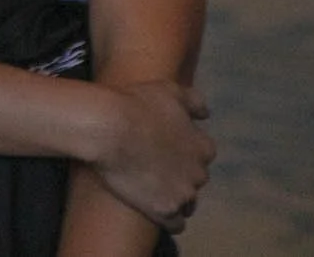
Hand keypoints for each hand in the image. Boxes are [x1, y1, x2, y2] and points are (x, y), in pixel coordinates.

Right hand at [89, 80, 214, 232]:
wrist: (107, 127)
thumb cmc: (135, 104)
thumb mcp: (168, 90)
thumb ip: (193, 101)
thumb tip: (205, 115)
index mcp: (203, 146)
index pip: (202, 154)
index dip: (183, 151)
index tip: (164, 148)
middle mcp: (199, 173)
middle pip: (194, 180)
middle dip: (179, 175)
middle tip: (151, 166)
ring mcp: (184, 194)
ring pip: (187, 204)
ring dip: (174, 198)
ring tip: (149, 190)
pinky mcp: (165, 210)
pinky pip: (175, 223)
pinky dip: (167, 219)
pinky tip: (153, 210)